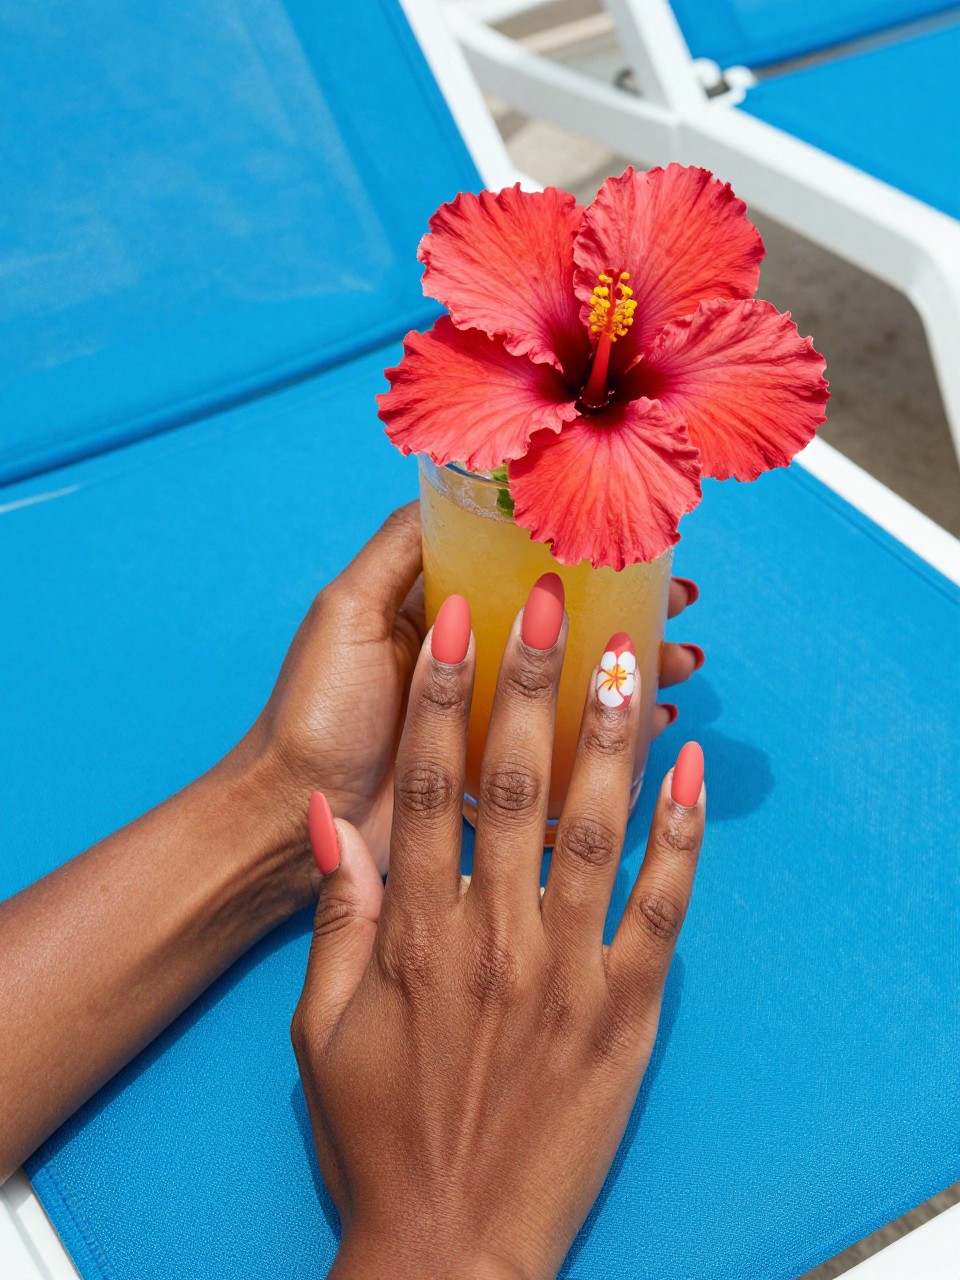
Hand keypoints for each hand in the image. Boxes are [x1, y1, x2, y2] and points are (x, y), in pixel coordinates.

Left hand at [241, 503, 701, 873]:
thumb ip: (397, 551)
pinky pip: (564, 742)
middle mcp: (465, 655)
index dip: (579, 554)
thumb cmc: (315, 711)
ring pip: (572, 678)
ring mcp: (481, 712)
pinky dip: (610, 733)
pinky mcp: (492, 767)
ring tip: (685, 664)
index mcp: (434, 607)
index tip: (638, 549)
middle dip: (624, 612)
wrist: (288, 815)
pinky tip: (655, 724)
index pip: (520, 565)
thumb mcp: (347, 612)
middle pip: (558, 621)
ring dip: (628, 670)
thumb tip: (460, 486)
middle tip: (681, 609)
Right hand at [291, 585, 705, 1278]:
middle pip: (517, 784)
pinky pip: (662, 906)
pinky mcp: (627, 1013)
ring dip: (611, 733)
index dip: (442, 695)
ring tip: (625, 654)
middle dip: (533, 683)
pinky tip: (688, 765)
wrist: (449, 1246)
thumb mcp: (321, 1029)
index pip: (428, 785)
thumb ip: (336, 916)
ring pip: (596, 827)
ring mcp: (567, 972)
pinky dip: (679, 831)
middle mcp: (494, 937)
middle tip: (551, 601)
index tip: (457, 622)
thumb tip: (333, 818)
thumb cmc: (379, 1137)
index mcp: (416, 934)